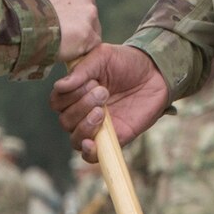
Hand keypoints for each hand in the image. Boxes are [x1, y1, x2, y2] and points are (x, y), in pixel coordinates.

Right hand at [25, 0, 100, 63]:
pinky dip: (81, 50)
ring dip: (79, 36)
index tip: (59, 16)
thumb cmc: (23, 8)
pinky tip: (66, 51)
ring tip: (60, 42)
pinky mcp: (91, 35)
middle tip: (60, 31)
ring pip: (90, 27)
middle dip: (77, 21)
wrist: (25, 25)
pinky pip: (91, 45)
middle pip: (87, 10)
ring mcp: (91, 13)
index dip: (69, 6)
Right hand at [51, 44, 169, 162]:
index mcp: (77, 92)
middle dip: (82, 106)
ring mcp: (96, 127)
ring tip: (103, 111)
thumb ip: (82, 70)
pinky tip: (92, 142)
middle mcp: (82, 111)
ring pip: (75, 139)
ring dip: (85, 126)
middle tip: (104, 91)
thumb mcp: (103, 56)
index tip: (90, 81)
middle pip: (65, 120)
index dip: (69, 95)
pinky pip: (91, 156)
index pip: (57, 102)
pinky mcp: (112, 140)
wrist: (155, 73)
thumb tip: (60, 86)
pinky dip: (88, 152)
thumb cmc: (127, 62)